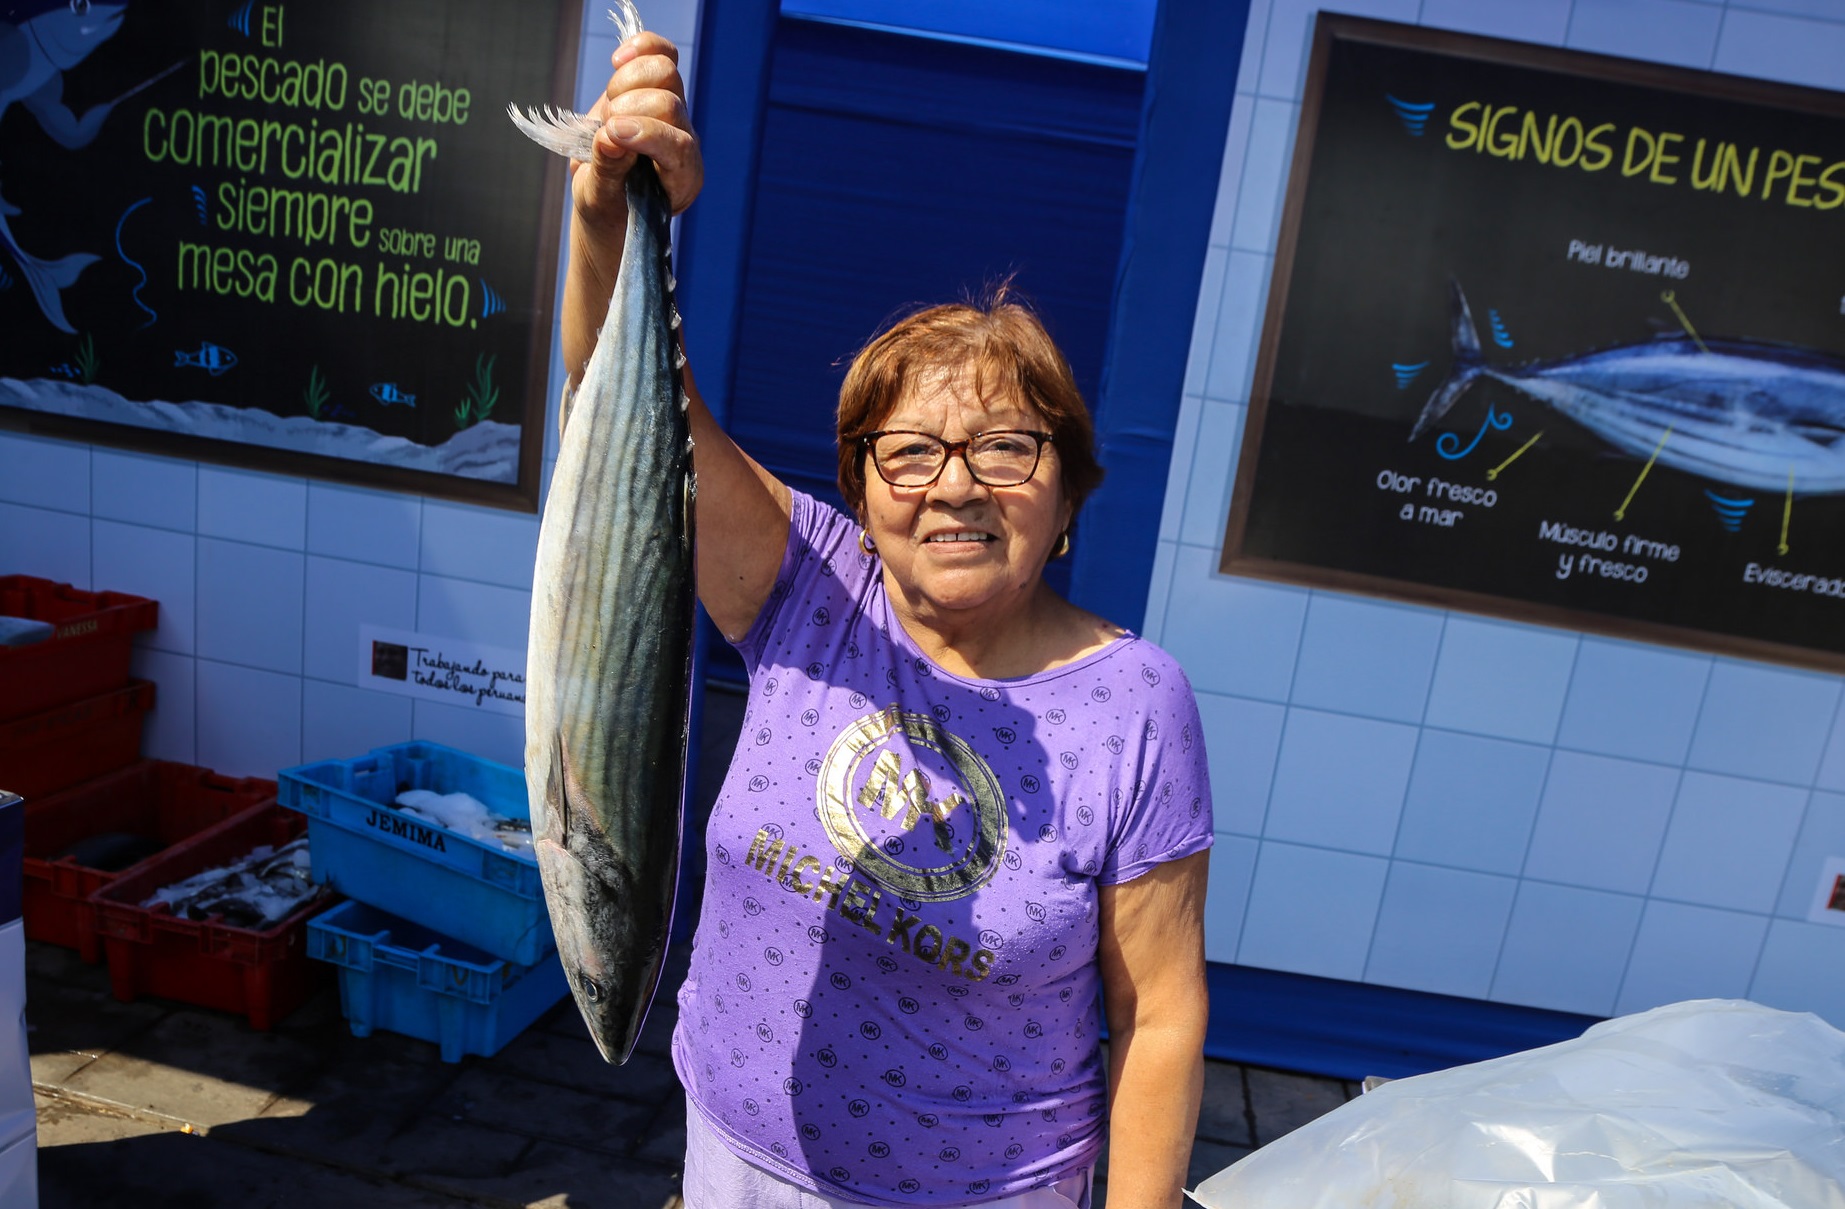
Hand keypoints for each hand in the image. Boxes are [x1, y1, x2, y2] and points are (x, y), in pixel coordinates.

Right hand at [571, 31, 702, 238]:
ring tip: (608, 107)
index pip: (677, 147)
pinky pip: (660, 52)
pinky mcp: (658, 88)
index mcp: (682, 179)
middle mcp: (686, 142)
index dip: (645, 134)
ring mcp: (675, 113)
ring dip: (625, 82)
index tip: (609, 135)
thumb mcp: (602, 199)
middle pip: (668, 102)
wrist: (610, 197)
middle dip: (627, 108)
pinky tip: (618, 60)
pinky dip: (638, 48)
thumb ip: (609, 171)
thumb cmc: (610, 205)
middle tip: (605, 128)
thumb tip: (608, 138)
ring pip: (665, 71)